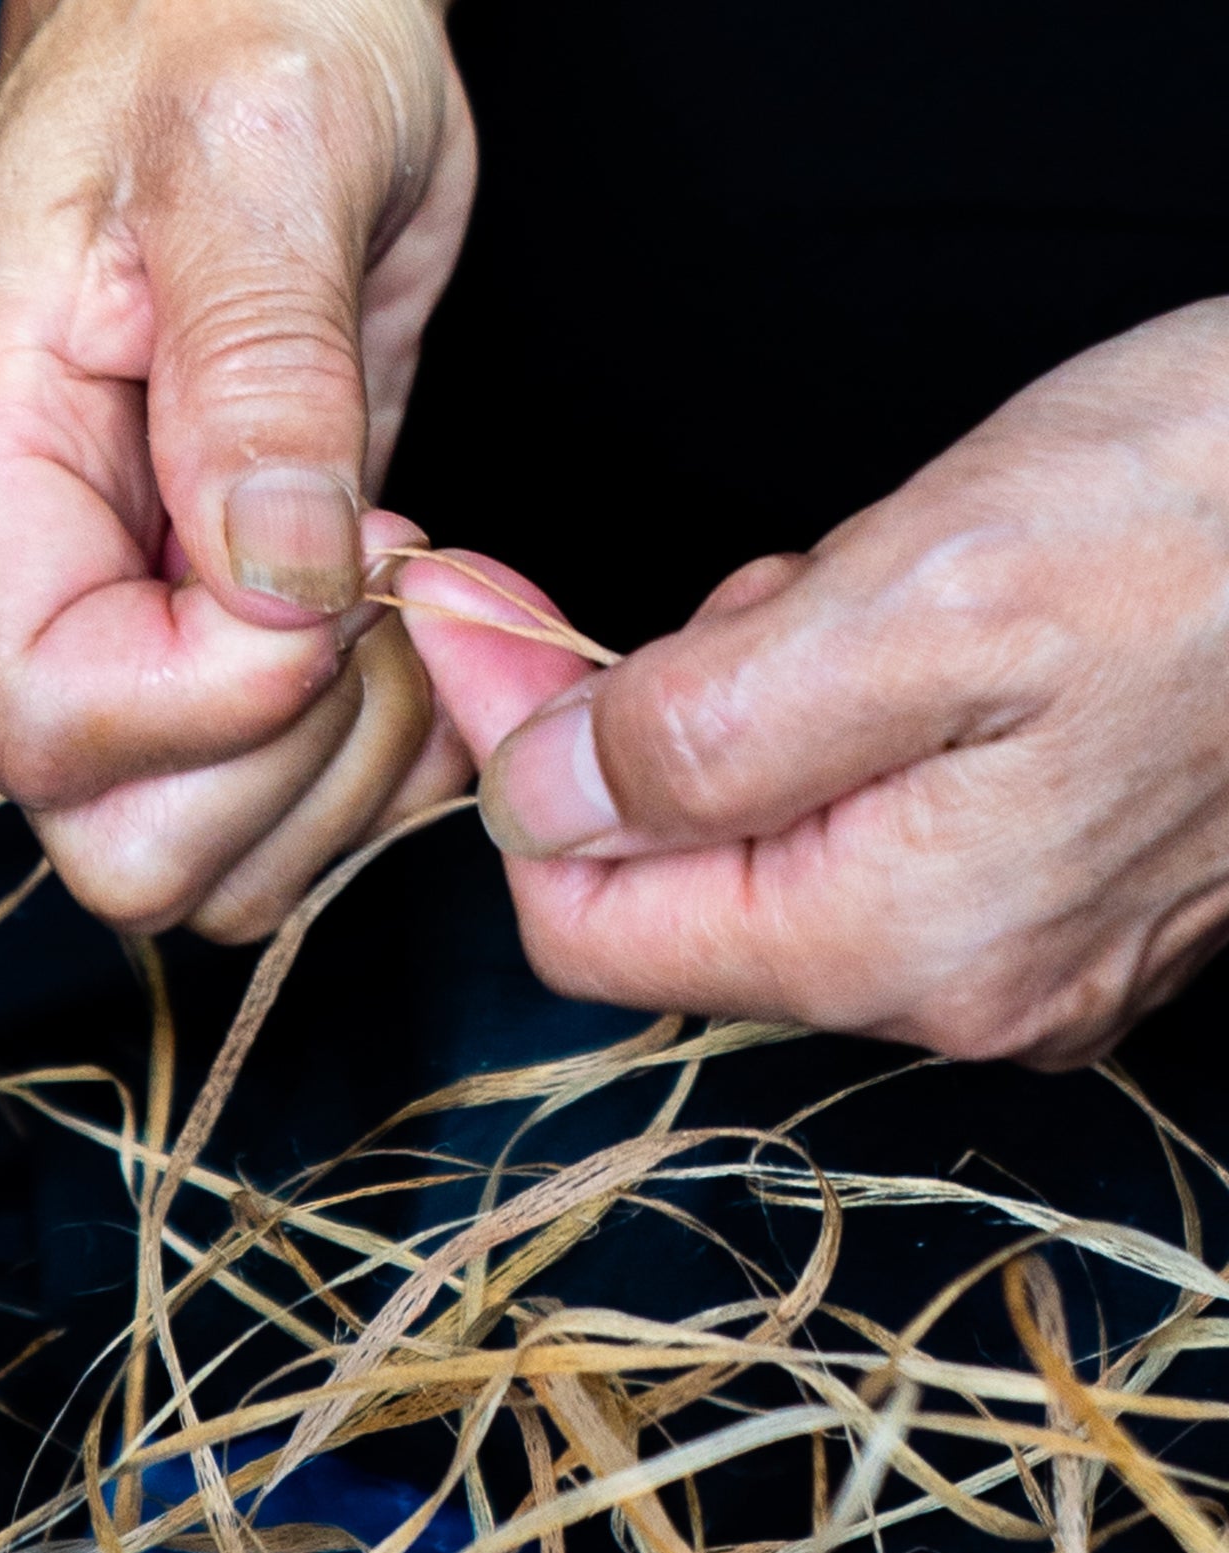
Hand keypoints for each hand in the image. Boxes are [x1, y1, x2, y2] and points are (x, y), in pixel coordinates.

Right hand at [0, 0, 475, 940]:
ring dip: (346, 775)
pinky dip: (377, 758)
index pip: (50, 724)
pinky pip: (277, 795)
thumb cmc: (230, 26)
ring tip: (407, 590)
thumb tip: (278, 586)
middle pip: (114, 837)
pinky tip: (417, 620)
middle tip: (384, 595)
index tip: (345, 558)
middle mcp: (33, 562)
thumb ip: (261, 371)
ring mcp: (120, 602)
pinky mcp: (213, 617)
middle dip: (292, 763)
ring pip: (198, 853)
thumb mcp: (257, 153)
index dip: (226, 699)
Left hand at [404, 299, 1228, 1068]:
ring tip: (843, 586)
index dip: (502, 772)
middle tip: (719, 586)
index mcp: (906, 941)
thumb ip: (700, 736)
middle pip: (668, 885)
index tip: (462, 618)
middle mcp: (959, 979)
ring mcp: (1019, 936)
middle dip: (635, 727)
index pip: (588, 927)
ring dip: (740, 702)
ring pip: (762, 833)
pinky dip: (828, 707)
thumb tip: (532, 806)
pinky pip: (860, 808)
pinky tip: (899, 613)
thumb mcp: (922, 596)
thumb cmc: (1213, 508)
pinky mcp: (1057, 867)